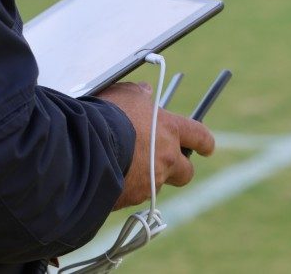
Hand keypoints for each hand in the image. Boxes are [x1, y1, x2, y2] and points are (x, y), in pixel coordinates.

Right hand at [95, 81, 215, 209]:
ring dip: (147, 176)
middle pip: (186, 172)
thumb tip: (147, 92)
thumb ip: (140, 94)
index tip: (206, 147)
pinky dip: (126, 186)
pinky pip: (134, 194)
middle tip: (164, 161)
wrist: (84, 146)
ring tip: (124, 164)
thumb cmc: (107, 114)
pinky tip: (110, 174)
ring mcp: (151, 182)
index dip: (204, 142)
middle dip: (179, 168)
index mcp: (170, 130)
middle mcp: (166, 159)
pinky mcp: (132, 198)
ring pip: (157, 184)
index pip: (200, 136)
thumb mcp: (125, 94)